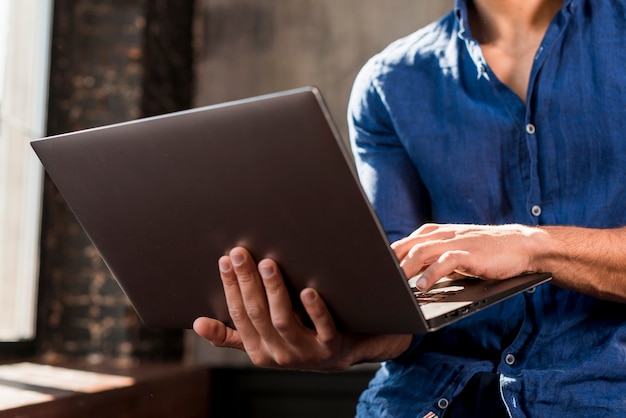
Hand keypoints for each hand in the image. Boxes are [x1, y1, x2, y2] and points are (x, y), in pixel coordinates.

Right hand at [193, 247, 411, 370]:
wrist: (344, 353)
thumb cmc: (298, 338)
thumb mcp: (263, 341)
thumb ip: (232, 333)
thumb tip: (197, 323)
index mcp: (259, 350)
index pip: (239, 315)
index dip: (230, 287)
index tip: (225, 260)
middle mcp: (280, 353)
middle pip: (257, 314)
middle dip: (246, 281)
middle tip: (241, 252)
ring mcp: (307, 351)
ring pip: (284, 320)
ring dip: (274, 290)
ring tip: (269, 263)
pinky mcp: (332, 345)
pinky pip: (322, 327)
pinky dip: (315, 310)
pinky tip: (308, 290)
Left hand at [391, 223, 543, 289]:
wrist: (519, 245)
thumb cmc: (485, 252)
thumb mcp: (453, 252)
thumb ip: (432, 259)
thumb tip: (408, 274)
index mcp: (435, 233)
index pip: (403, 243)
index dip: (386, 257)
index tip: (373, 272)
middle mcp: (442, 234)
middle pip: (407, 246)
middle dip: (389, 263)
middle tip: (377, 280)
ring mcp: (455, 242)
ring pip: (422, 252)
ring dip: (405, 269)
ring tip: (395, 285)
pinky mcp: (469, 253)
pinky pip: (446, 261)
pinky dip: (432, 273)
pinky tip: (423, 286)